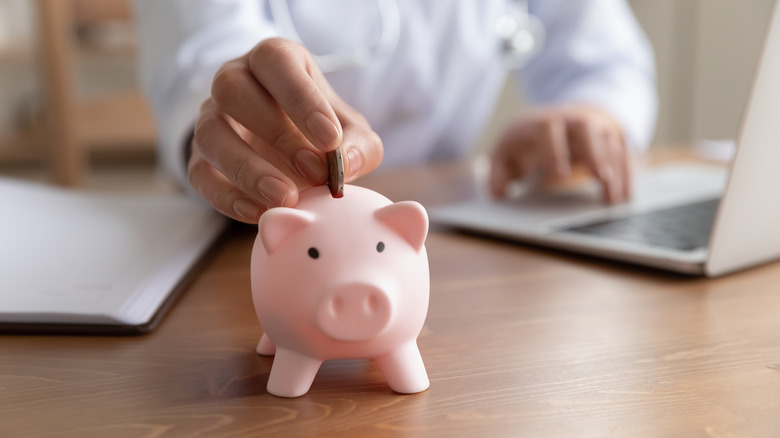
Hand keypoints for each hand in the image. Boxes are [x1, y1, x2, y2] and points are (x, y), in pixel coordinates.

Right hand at [189, 38, 382, 222]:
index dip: (301, 99)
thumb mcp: (351, 131)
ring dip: (247, 169)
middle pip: (233, 90)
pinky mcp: (199, 158)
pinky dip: (226, 196)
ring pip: (209, 132)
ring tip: (286, 198)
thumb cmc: (322, 130)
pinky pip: (199, 174)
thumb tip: (346, 162)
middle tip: (314, 172)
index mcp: (274, 61)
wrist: (292, 154)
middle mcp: (233, 80)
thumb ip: (359, 144)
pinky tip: (259, 213)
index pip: (275, 61)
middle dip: (276, 134)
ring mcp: (210, 118)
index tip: (330, 139)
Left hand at [489, 105, 631, 203]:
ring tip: (614, 198)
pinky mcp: (611, 136)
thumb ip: (498, 173)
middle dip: (594, 151)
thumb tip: (496, 194)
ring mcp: (594, 126)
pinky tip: (625, 194)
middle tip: (601, 177)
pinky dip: (627, 172)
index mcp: (539, 123)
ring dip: (614, 167)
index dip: (554, 150)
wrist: (559, 119)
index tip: (559, 175)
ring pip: (608, 140)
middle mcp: (569, 119)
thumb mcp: (506, 153)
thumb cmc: (528, 143)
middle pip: (585, 127)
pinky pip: (624, 150)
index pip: (547, 129)